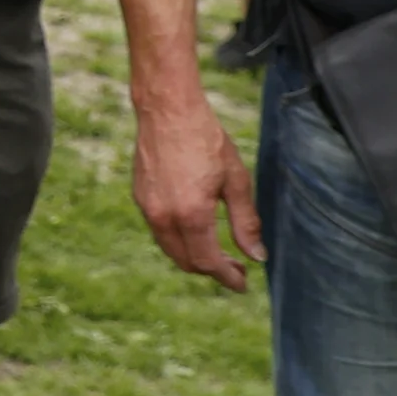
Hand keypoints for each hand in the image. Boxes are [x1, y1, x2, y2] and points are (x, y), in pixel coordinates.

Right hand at [131, 93, 263, 290]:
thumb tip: (256, 256)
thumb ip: (246, 222)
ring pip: (171, 249)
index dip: (227, 277)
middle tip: (237, 267)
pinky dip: (179, 241)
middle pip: (187, 261)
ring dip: (194, 257)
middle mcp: (164, 217)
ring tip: (219, 252)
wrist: (168, 111)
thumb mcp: (236, 181)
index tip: (243, 284)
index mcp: (191, 215)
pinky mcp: (140, 197)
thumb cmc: (206, 140)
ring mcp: (148, 208)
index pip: (208, 262)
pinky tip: (197, 230)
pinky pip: (160, 232)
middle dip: (212, 270)